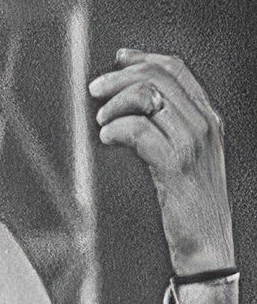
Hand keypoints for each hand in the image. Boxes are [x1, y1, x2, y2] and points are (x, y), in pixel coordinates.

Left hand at [89, 48, 234, 274]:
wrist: (207, 245)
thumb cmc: (189, 202)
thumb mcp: (185, 155)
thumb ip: (167, 125)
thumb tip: (128, 97)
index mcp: (208, 117)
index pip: (176, 68)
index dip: (142, 58)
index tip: (117, 59)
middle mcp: (205, 124)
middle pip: (157, 77)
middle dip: (118, 78)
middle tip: (95, 90)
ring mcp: (193, 143)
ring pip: (147, 97)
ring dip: (114, 104)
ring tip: (102, 122)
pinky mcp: (176, 164)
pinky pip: (138, 129)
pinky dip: (115, 128)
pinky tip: (108, 138)